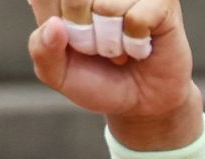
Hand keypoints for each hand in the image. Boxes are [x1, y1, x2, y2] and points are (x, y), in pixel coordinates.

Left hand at [28, 0, 201, 149]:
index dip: (55, 26)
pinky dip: (134, 44)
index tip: (68, 42)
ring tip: (120, 47)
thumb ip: (42, 50)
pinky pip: (136, 19)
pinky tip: (139, 47)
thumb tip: (54, 24)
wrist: (139, 103)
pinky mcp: (163, 1)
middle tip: (96, 48)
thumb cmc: (98, 80)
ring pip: (106, 7)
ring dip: (110, 42)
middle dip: (82, 36)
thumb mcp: (58, 73)